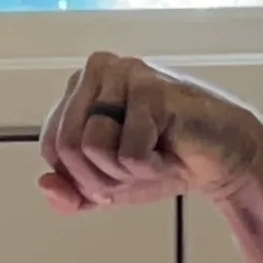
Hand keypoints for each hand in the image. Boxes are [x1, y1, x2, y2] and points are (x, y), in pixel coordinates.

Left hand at [38, 55, 262, 213]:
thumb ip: (71, 193)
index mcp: (81, 86)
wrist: (218, 159)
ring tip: (153, 154)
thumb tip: (44, 185)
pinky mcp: (152, 89)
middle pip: (67, 146)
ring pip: (92, 146)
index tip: (114, 170)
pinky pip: (127, 152)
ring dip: (125, 171)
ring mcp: (125, 74)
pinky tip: (170, 148)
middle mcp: (98, 70)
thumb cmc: (162, 161)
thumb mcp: (106, 186)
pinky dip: (149, 166)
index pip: (52, 146)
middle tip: (135, 166)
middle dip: (100, 176)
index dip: (79, 176)